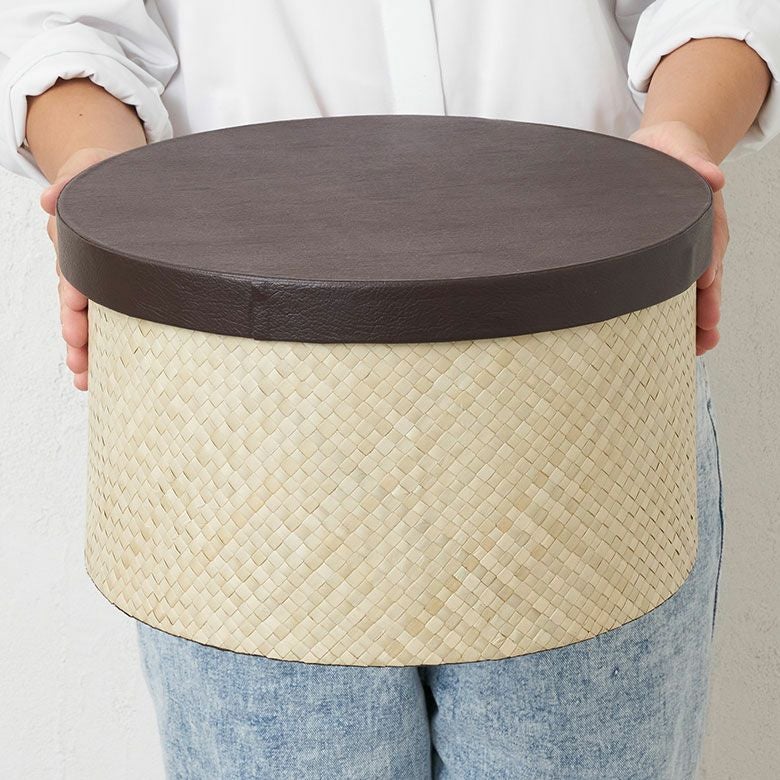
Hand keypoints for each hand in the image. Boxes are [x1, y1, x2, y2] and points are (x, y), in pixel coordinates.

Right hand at [40, 147, 123, 390]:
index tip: (76, 307)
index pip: (74, 270)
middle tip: (79, 356)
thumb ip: (72, 180)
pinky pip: (106, 323)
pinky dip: (100, 350)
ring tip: (85, 378)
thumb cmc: (108, 178)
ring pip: (87, 320)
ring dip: (85, 350)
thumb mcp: (91, 169)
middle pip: (75, 304)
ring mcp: (97, 282)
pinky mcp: (114, 292)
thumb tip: (49, 200)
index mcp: (81, 243)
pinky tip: (96, 376)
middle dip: (76, 331)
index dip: (74, 291)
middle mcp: (85, 267)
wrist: (124, 183)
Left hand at [628, 120, 727, 356]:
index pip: (709, 242)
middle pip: (709, 272)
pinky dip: (680, 310)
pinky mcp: (675, 255)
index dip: (708, 263)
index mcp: (701, 211)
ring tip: (699, 346)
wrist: (660, 150)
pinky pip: (681, 285)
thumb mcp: (676, 148)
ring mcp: (690, 247)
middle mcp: (700, 234)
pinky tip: (679, 336)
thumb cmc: (666, 152)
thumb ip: (692, 160)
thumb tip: (716, 177)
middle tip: (707, 334)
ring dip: (699, 316)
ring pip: (699, 286)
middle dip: (709, 304)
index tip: (706, 284)